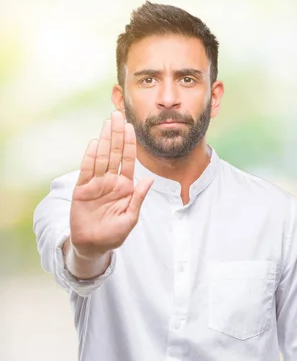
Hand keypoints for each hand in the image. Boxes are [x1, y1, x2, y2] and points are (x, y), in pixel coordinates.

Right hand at [69, 110, 153, 258]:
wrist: (93, 245)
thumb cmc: (114, 234)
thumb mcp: (131, 218)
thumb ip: (139, 198)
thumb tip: (150, 180)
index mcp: (126, 186)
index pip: (129, 160)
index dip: (130, 144)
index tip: (132, 127)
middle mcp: (111, 181)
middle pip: (115, 153)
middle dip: (117, 134)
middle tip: (118, 114)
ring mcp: (97, 184)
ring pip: (102, 157)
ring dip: (105, 139)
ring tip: (108, 122)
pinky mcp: (82, 189)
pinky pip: (87, 170)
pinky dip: (90, 156)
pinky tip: (95, 142)